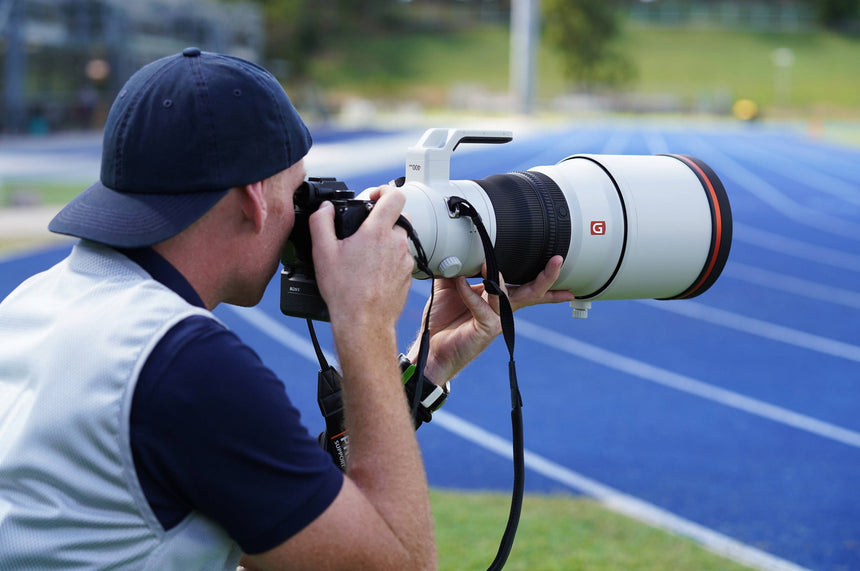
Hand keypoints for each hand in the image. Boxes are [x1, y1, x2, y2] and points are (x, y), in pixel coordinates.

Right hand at [309, 186, 413, 329]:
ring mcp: (405, 259)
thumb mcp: (323, 252)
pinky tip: (373, 272)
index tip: (373, 197)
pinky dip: (390, 259)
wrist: (364, 322)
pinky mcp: (409, 275)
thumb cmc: (345, 291)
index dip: (383, 190)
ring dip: (386, 241)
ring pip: (400, 239)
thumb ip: (321, 222)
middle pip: (398, 217)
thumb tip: (325, 208)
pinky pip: (401, 258)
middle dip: (382, 219)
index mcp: (377, 231)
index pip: (394, 195)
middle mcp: (397, 242)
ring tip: (365, 257)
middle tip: (364, 231)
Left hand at [407, 255, 574, 383]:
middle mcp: (501, 309)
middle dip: (547, 276)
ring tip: (488, 264)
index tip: (557, 260)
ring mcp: (496, 320)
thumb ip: (455, 269)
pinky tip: (460, 283)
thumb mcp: (449, 288)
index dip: (542, 275)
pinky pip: (480, 305)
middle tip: (558, 260)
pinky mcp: (485, 328)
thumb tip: (455, 248)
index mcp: (497, 298)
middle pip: (532, 291)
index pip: (524, 284)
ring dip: (500, 279)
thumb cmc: (442, 320)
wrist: (431, 349)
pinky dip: (468, 293)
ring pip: (508, 297)